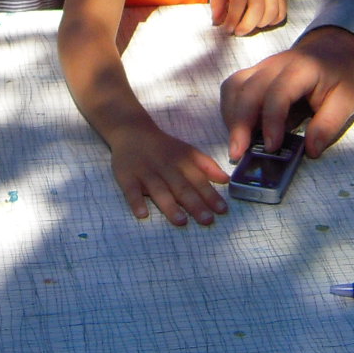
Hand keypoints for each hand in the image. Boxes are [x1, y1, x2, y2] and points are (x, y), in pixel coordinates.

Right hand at [105, 121, 228, 224]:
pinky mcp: (127, 176)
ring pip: (159, 190)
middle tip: (207, 220)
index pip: (198, 180)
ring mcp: (145, 172)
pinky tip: (142, 214)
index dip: (211, 195)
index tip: (222, 210)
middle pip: (181, 187)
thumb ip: (207, 165)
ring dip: (170, 205)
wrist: (132, 131)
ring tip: (181, 221)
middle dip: (195, 204)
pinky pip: (131, 190)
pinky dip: (136, 201)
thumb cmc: (164, 147)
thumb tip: (226, 180)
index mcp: (182, 162)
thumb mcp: (188, 151)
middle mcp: (166, 168)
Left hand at [209, 0, 288, 35]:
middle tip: (238, 32)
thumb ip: (218, 4)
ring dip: (259, 24)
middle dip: (246, 26)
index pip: (238, 2)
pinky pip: (280, 15)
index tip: (227, 30)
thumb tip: (217, 22)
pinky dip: (271, 22)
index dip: (233, 18)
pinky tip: (262, 20)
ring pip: (270, 14)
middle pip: (256, 10)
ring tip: (250, 24)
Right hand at [219, 26, 353, 161]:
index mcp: (301, 69)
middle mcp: (275, 65)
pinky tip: (238, 128)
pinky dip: (230, 109)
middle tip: (239, 154)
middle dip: (240, 124)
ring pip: (234, 87)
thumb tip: (310, 151)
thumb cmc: (340, 75)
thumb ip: (328, 125)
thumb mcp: (346, 100)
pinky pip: (233, 87)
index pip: (278, 93)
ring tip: (237, 144)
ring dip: (231, 117)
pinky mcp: (253, 73)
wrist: (333, 47)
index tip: (271, 147)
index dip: (271, 121)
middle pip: (248, 90)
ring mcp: (261, 67)